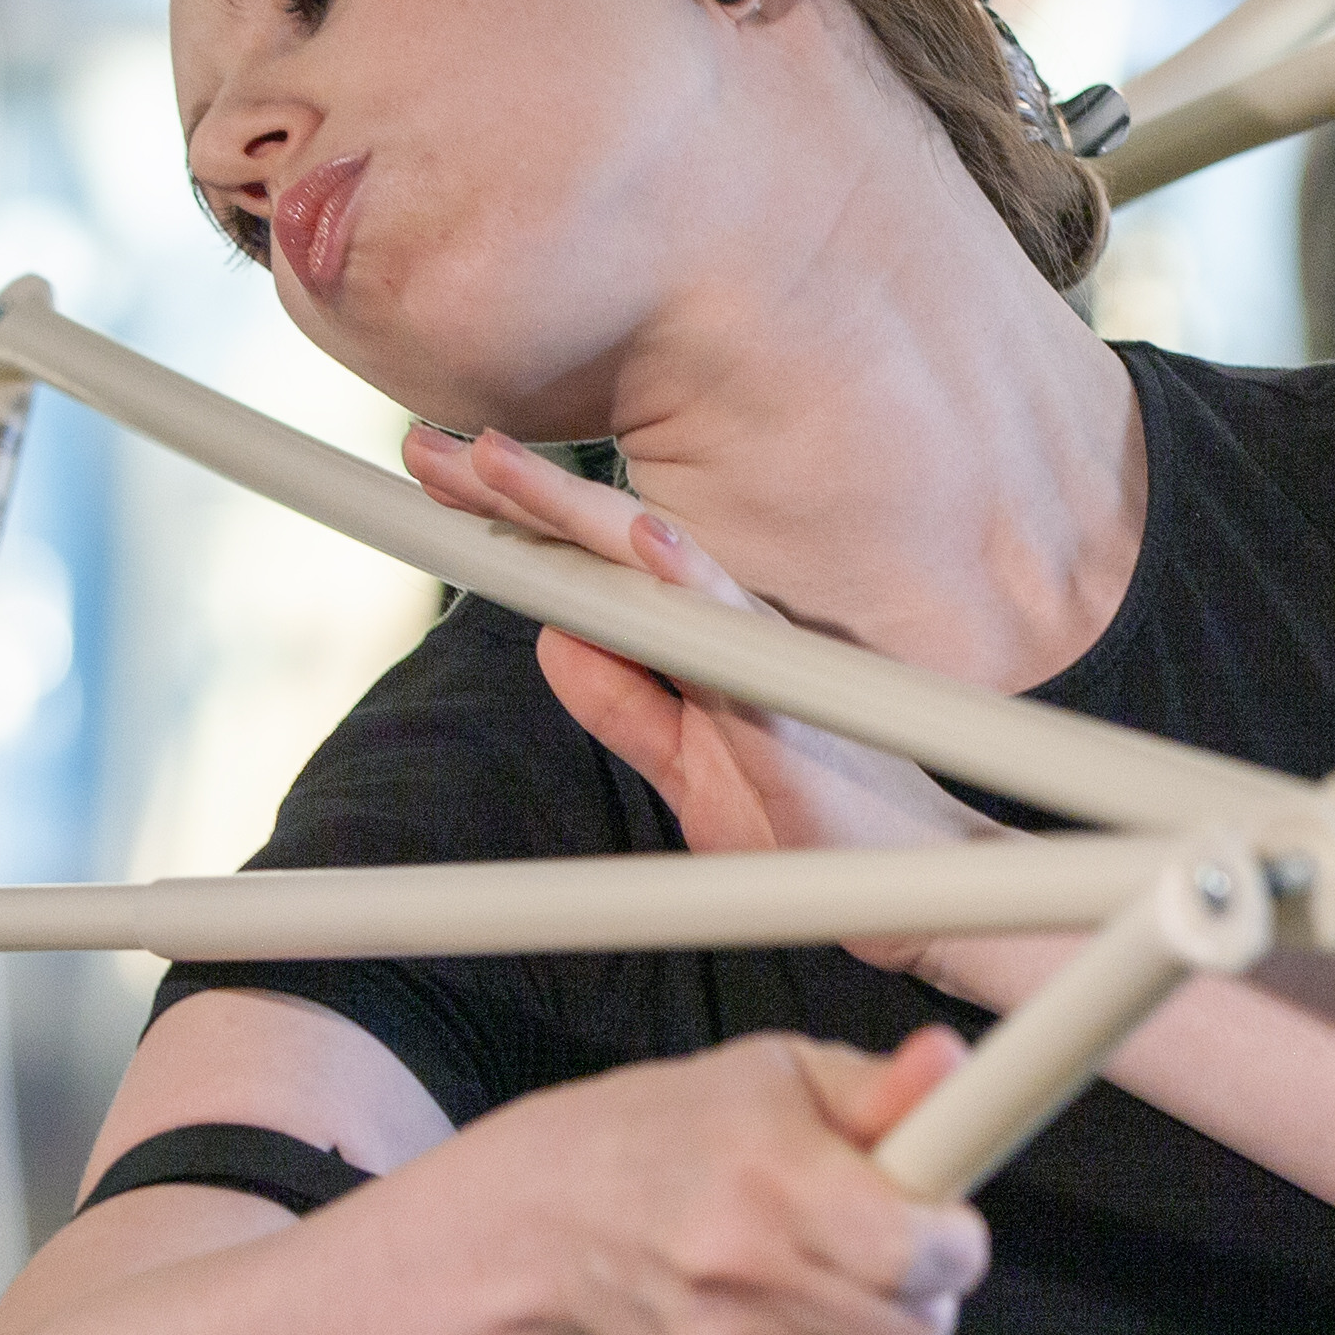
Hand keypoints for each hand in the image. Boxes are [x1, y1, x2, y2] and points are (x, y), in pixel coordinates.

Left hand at [407, 425, 998, 973]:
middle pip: (604, 545)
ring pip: (655, 565)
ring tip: (504, 463)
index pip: (590, 567)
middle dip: (515, 494)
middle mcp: (723, 630)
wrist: (906, 887)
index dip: (514, 520)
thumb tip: (554, 641)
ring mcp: (758, 657)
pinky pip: (737, 634)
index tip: (437, 474)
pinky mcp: (789, 703)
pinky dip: (692, 581)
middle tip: (428, 446)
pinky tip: (651, 539)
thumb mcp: (687, 768)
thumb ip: (626, 706)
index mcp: (695, 644)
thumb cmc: (810, 818)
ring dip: (576, 513)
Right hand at [495, 1025, 991, 1334]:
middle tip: (900, 1246)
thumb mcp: (779, 1075)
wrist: (555, 1214)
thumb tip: (949, 1061)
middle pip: (915, 1328)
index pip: (921, 1253)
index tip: (945, 1221)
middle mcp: (745, 1268)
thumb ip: (878, 1085)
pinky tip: (803, 1311)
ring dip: (886, 1332)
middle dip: (932, 1290)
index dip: (958, 1242)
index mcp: (774, 1178)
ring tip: (846, 1273)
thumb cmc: (673, 1130)